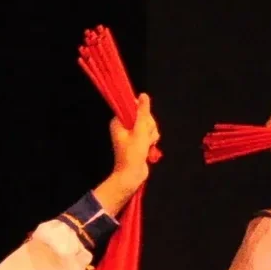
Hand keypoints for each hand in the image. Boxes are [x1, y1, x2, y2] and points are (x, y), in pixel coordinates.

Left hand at [93, 93, 159, 213]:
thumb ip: (142, 112)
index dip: (142, 113)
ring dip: (151, 135)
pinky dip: (152, 140)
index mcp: (118, 122)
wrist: (131, 175)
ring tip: (146, 145)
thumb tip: (143, 95)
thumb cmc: (132, 154)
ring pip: (149, 125)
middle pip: (144, 116)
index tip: (142, 122)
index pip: (134, 107)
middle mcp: (124, 126)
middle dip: (149, 126)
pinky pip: (150, 134)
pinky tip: (149, 148)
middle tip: (144, 137)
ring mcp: (132, 134)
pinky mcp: (139, 141)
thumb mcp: (139, 130)